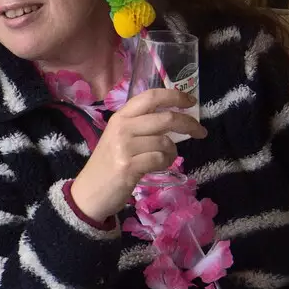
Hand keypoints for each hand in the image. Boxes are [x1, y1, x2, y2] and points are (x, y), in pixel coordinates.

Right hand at [69, 88, 206, 221]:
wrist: (88, 193)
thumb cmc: (108, 165)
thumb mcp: (120, 138)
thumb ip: (141, 126)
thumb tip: (174, 118)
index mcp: (120, 117)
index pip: (151, 96)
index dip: (175, 95)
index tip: (191, 101)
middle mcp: (122, 128)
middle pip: (165, 118)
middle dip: (189, 124)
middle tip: (200, 132)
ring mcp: (124, 147)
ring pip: (165, 141)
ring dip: (172, 151)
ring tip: (165, 158)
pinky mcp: (129, 166)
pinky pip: (160, 159)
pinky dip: (166, 163)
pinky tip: (159, 166)